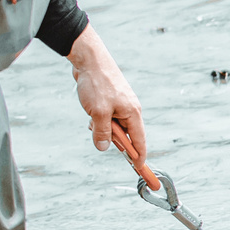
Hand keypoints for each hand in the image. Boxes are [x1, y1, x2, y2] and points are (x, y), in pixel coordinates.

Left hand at [67, 24, 146, 158]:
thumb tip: (103, 148)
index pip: (140, 140)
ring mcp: (120, 105)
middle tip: (99, 135)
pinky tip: (89, 112)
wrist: (89, 61)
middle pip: (125, 135)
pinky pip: (106, 118)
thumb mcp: (98, 113)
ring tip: (91, 118)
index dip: (139, 156)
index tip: (139, 168)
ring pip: (113, 127)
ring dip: (101, 128)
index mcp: (133, 113)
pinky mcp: (110, 101)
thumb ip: (102, 133)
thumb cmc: (98, 84)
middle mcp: (129, 110)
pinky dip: (98, 120)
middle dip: (112, 139)